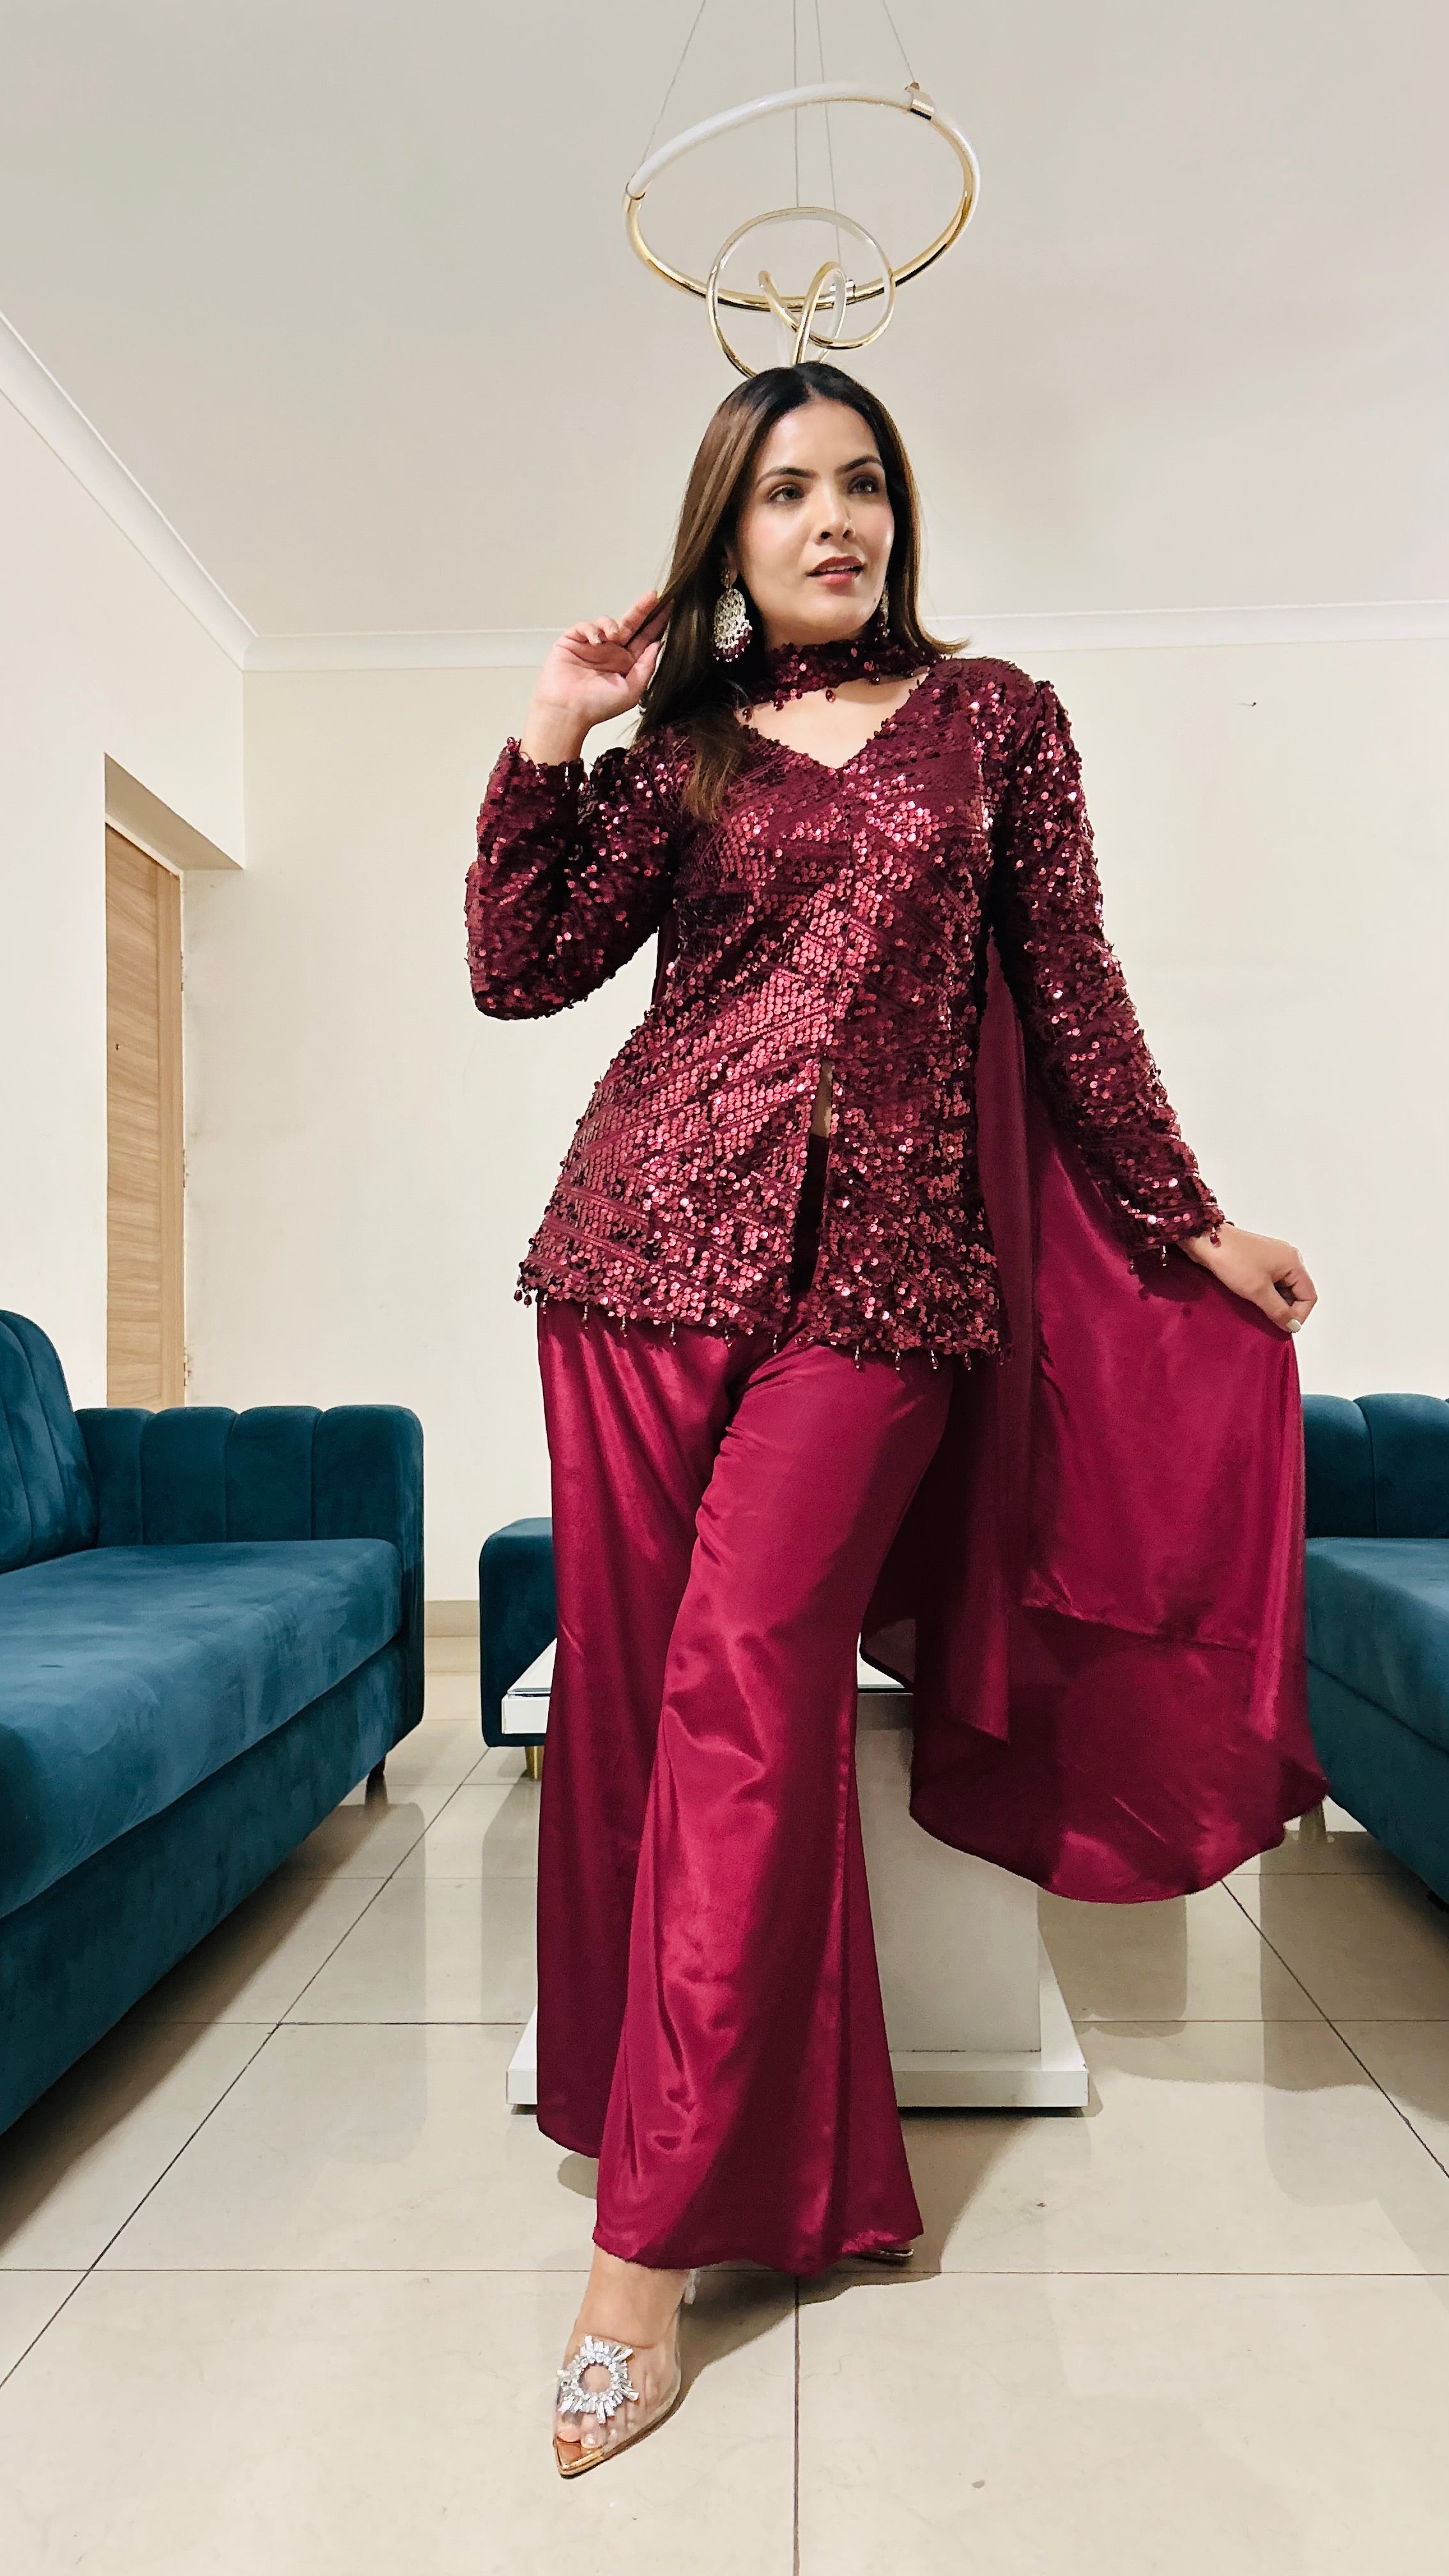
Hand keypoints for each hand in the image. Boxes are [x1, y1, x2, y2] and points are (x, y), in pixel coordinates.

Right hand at [520, 591, 667, 763]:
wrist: (567, 711)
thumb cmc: (597, 707)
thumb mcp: (632, 691)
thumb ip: (646, 667)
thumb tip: (658, 644)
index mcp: (626, 664)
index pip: (644, 639)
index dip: (656, 624)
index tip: (669, 609)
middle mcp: (610, 652)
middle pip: (629, 624)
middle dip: (641, 609)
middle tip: (653, 596)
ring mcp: (591, 645)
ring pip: (606, 622)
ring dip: (612, 623)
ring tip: (613, 635)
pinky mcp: (573, 641)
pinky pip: (584, 626)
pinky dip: (591, 629)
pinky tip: (595, 641)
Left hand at [1178, 1221, 1316, 1333]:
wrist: (1205, 1240)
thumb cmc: (1232, 1259)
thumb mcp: (1258, 1291)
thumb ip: (1279, 1311)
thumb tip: (1292, 1325)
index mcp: (1294, 1262)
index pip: (1309, 1296)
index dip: (1299, 1315)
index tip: (1283, 1326)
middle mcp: (1287, 1258)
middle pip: (1297, 1292)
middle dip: (1286, 1309)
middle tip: (1269, 1320)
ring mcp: (1273, 1259)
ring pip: (1282, 1289)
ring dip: (1273, 1302)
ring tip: (1258, 1309)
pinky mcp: (1258, 1261)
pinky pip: (1270, 1283)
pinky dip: (1264, 1294)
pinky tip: (1252, 1300)